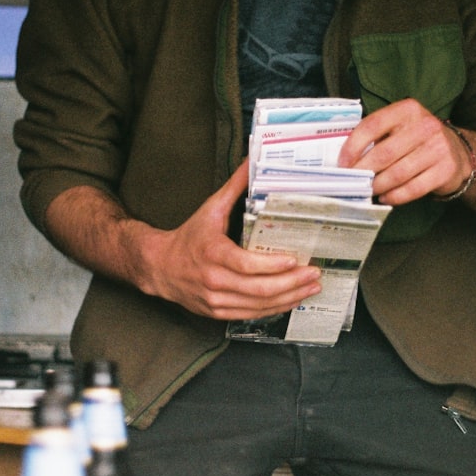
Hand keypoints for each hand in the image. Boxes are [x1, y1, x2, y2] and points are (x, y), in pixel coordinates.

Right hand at [137, 159, 322, 319]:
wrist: (161, 267)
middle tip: (314, 274)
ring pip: (259, 305)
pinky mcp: (219, 313)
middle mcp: (214, 280)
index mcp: (212, 253)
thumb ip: (235, 186)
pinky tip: (291, 299)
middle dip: (291, 283)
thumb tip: (253, 161)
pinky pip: (252, 314)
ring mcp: (216, 300)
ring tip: (311, 287)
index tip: (294, 260)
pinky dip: (275, 308)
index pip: (246, 264)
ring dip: (289, 298)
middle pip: (259, 289)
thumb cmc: (189, 237)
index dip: (272, 265)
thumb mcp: (210, 208)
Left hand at [335, 98, 471, 205]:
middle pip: (384, 153)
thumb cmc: (418, 140)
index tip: (343, 163)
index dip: (353, 146)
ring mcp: (438, 148)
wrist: (459, 153)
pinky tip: (385, 197)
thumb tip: (346, 158)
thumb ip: (377, 135)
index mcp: (408, 109)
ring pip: (397, 173)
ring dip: (378, 186)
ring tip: (368, 190)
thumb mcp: (401, 127)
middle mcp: (425, 125)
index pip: (373, 125)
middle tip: (352, 182)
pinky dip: (395, 196)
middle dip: (363, 171)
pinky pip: (413, 188)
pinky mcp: (445, 170)